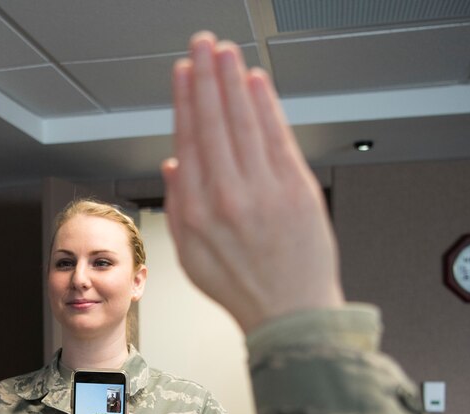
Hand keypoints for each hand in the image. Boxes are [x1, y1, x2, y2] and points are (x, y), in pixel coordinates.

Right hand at [162, 32, 343, 332]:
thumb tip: (173, 167)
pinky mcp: (295, 189)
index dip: (185, 101)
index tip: (183, 74)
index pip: (188, 140)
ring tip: (226, 52)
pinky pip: (276, 136)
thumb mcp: (190, 257)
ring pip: (243, 122)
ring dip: (233, 80)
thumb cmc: (243, 288)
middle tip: (202, 44)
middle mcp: (226, 197)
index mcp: (195, 212)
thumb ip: (177, 207)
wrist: (290, 313)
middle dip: (206, 76)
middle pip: (213, 122)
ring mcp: (263, 190)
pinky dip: (266, 106)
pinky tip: (257, 82)